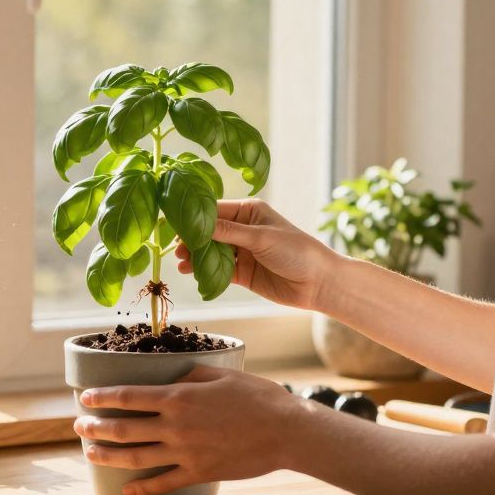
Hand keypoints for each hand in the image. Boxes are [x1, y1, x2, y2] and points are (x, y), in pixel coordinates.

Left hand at [72, 366, 297, 494]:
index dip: (102, 398)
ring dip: (108, 457)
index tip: (85, 398)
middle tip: (78, 427)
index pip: (128, 397)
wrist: (286, 431)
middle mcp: (175, 426)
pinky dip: (142, 488)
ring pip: (136, 457)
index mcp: (178, 397)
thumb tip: (172, 377)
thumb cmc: (257, 396)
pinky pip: (163, 483)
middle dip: (95, 428)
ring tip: (90, 454)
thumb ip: (190, 374)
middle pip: (123, 429)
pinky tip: (126, 489)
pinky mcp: (198, 472)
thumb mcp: (221, 373)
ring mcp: (185, 452)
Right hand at [176, 199, 338, 311]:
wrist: (319, 283)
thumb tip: (198, 224)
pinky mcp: (242, 273)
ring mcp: (242, 251)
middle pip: (210, 232)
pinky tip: (192, 272)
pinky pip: (218, 269)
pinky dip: (205, 271)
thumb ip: (228, 232)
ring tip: (181, 262)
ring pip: (211, 251)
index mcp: (249, 211)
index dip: (195, 218)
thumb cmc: (297, 251)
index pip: (215, 210)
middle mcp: (243, 229)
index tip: (176, 225)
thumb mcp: (260, 237)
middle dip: (193, 239)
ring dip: (196, 256)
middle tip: (177, 248)